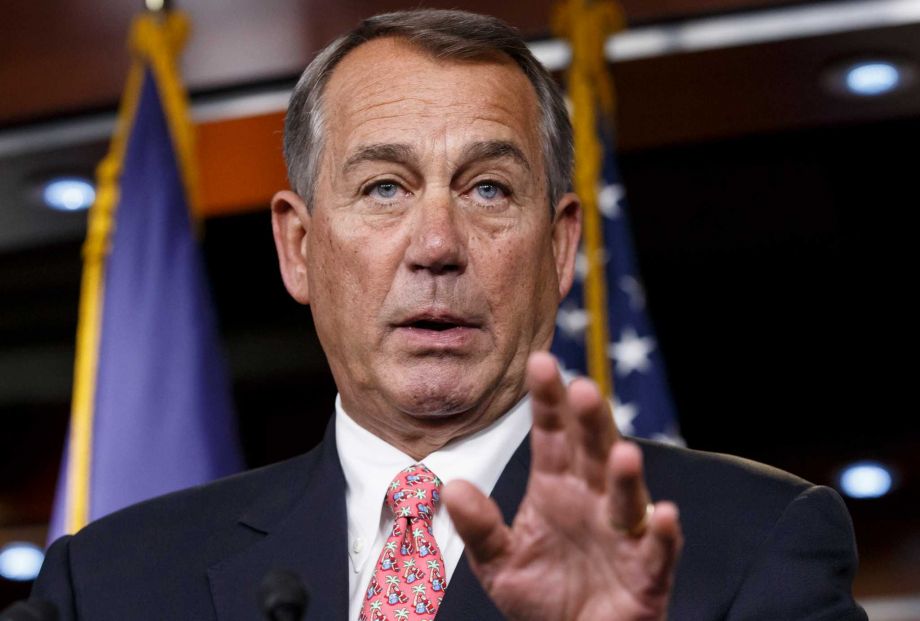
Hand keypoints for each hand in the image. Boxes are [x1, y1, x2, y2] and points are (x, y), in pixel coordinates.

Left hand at [442, 351, 682, 620]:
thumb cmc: (541, 596)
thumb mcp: (498, 562)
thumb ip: (479, 527)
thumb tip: (451, 487)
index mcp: (556, 487)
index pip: (551, 435)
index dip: (547, 401)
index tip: (539, 362)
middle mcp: (592, 500)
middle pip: (592, 452)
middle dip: (589, 422)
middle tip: (583, 388)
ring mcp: (622, 534)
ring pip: (626, 496)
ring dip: (625, 474)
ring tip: (621, 451)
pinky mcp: (646, 572)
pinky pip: (657, 550)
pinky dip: (662, 534)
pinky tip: (663, 513)